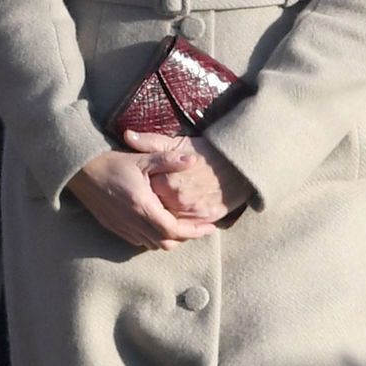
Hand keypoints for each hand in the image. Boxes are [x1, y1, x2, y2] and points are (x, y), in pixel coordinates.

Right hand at [70, 148, 210, 250]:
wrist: (79, 170)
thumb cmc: (111, 162)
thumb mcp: (142, 158)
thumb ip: (169, 161)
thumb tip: (193, 160)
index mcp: (142, 207)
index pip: (174, 230)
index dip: (195, 231)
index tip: (210, 227)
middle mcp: (132, 222)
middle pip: (166, 243)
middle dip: (185, 238)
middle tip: (200, 229)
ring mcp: (122, 227)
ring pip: (152, 245)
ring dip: (169, 240)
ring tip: (183, 228)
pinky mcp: (113, 227)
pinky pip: (138, 241)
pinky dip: (153, 238)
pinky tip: (159, 226)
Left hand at [122, 129, 243, 227]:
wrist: (239, 163)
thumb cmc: (206, 152)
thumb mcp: (177, 143)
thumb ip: (150, 142)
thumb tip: (127, 135)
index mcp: (168, 182)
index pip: (143, 195)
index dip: (141, 192)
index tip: (141, 187)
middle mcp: (179, 201)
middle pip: (154, 213)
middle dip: (150, 209)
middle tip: (149, 201)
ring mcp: (193, 213)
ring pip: (168, 225)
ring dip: (162, 222)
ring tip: (160, 211)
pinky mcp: (206, 220)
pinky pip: (185, 230)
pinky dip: (177, 227)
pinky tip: (173, 219)